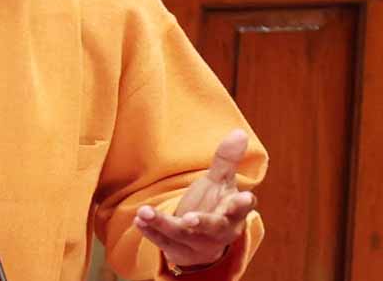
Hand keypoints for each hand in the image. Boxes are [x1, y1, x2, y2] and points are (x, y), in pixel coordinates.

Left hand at [133, 129, 256, 267]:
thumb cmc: (215, 205)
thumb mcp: (220, 183)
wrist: (203, 242)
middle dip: (201, 223)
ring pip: (182, 235)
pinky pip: (164, 242)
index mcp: (233, 213)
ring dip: (162, 223)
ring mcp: (199, 243)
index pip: (241, 209)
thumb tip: (239, 132)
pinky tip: (138, 220)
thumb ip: (226, 160)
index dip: (242, 204)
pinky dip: (150, 232)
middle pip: (213, 228)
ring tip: (144, 211)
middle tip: (189, 218)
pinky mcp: (179, 251)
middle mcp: (219, 231)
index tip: (244, 197)